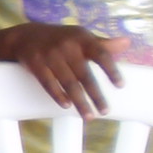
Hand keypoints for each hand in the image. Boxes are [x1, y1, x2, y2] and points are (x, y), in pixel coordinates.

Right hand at [2, 22, 126, 115]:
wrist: (25, 36)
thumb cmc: (60, 39)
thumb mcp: (80, 37)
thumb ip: (102, 43)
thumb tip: (127, 43)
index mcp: (81, 38)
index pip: (101, 54)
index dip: (111, 70)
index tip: (120, 86)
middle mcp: (67, 46)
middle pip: (84, 75)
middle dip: (96, 95)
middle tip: (105, 111)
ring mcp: (50, 55)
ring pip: (68, 83)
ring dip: (79, 101)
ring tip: (88, 116)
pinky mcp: (35, 63)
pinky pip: (48, 83)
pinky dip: (57, 95)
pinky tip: (66, 105)